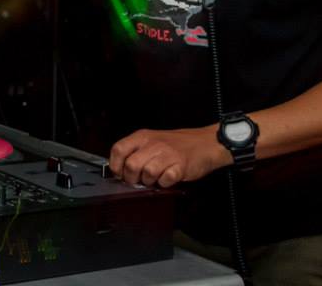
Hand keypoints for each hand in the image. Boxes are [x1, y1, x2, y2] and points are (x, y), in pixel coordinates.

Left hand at [108, 127, 228, 187]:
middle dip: (131, 178)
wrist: (205, 143)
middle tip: (138, 180)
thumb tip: (119, 169)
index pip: (118, 149)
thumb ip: (136, 151)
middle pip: (131, 165)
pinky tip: (168, 179)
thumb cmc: (177, 144)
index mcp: (143, 136)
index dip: (115, 165)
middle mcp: (154, 143)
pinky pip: (165, 180)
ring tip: (155, 179)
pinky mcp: (180, 166)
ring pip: (147, 173)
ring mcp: (168, 154)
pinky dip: (164, 184)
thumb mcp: (152, 140)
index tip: (119, 173)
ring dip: (149, 182)